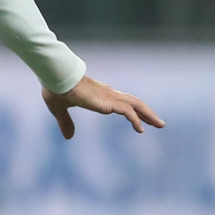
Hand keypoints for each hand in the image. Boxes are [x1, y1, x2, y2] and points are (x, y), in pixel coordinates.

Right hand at [42, 75, 164, 139]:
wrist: (54, 77)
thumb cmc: (55, 88)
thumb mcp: (59, 110)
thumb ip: (65, 122)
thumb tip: (68, 137)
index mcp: (98, 95)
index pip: (121, 102)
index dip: (132, 111)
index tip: (141, 120)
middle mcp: (107, 94)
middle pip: (133, 102)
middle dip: (146, 113)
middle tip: (158, 123)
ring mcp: (108, 97)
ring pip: (135, 105)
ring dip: (148, 115)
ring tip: (160, 125)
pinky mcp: (106, 102)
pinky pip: (127, 111)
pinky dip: (136, 119)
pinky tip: (141, 129)